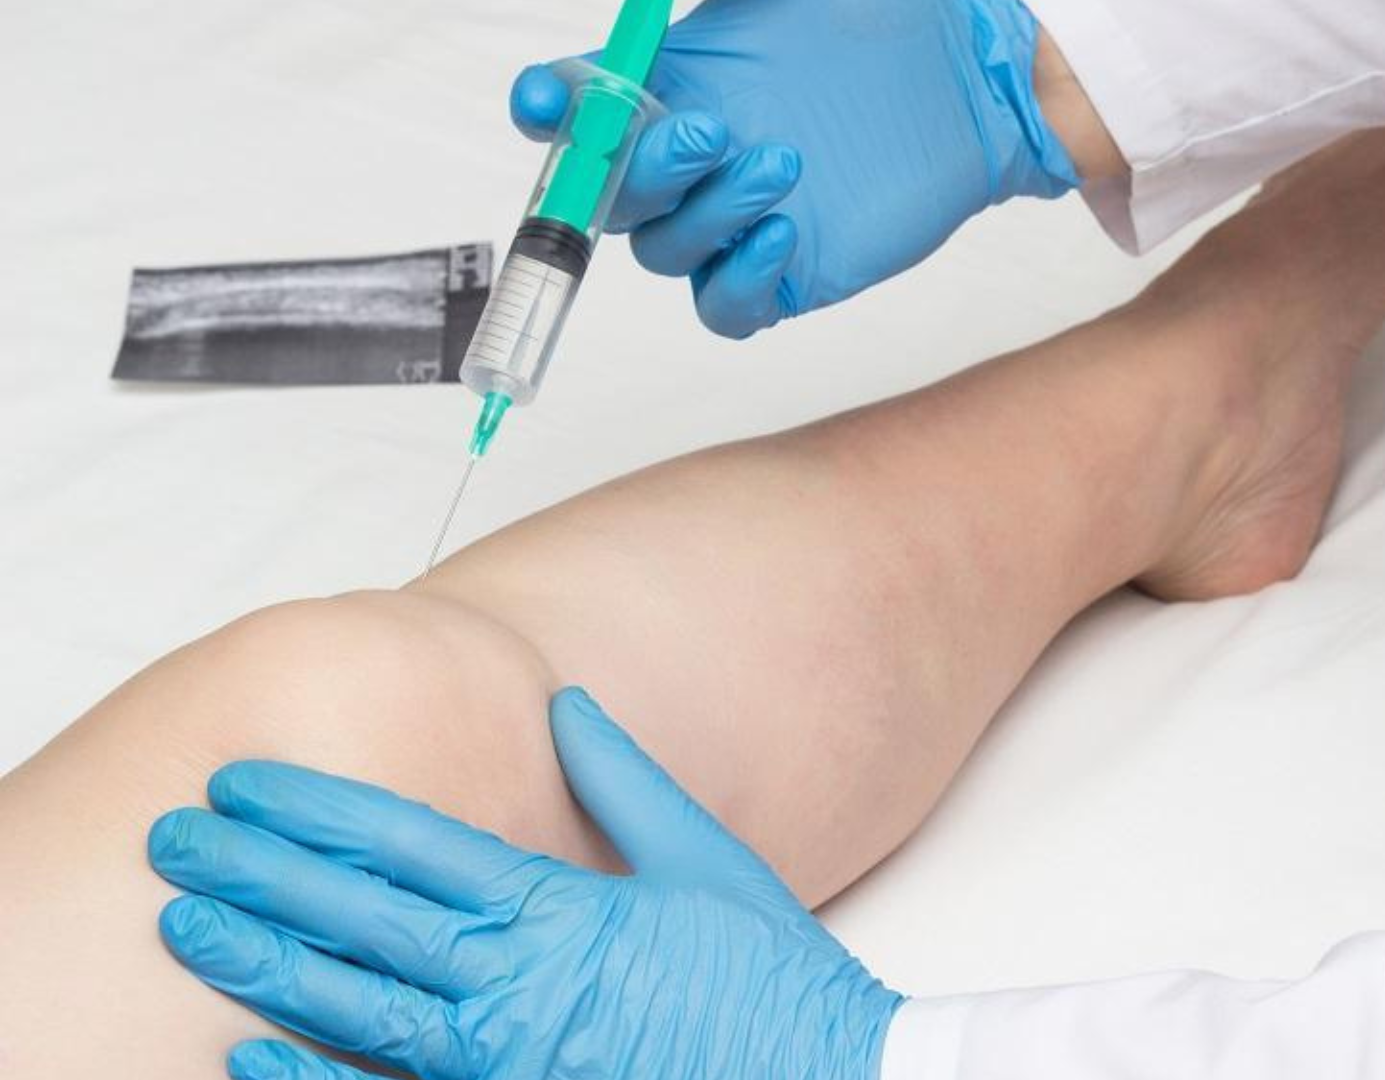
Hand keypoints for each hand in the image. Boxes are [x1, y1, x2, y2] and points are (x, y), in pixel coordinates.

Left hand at [147, 687, 902, 1079]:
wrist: (823, 1075)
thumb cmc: (768, 978)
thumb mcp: (703, 858)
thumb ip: (623, 781)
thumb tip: (564, 705)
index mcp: (560, 908)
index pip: (411, 846)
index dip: (320, 810)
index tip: (249, 783)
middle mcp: (517, 983)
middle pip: (362, 916)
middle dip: (261, 874)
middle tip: (179, 838)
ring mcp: (507, 1058)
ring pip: (357, 1003)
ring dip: (268, 959)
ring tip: (190, 924)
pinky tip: (248, 1055)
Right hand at [512, 0, 1079, 338]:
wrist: (964, 82)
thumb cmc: (879, 23)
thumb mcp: (786, 0)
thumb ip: (720, 9)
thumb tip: (647, 10)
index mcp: (668, 87)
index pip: (576, 110)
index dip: (550, 112)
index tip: (548, 101)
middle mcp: (687, 161)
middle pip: (609, 195)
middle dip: (642, 169)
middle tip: (709, 130)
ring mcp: (731, 223)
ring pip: (664, 251)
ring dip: (707, 213)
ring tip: (784, 164)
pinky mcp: (784, 274)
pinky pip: (724, 306)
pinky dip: (736, 278)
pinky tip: (783, 233)